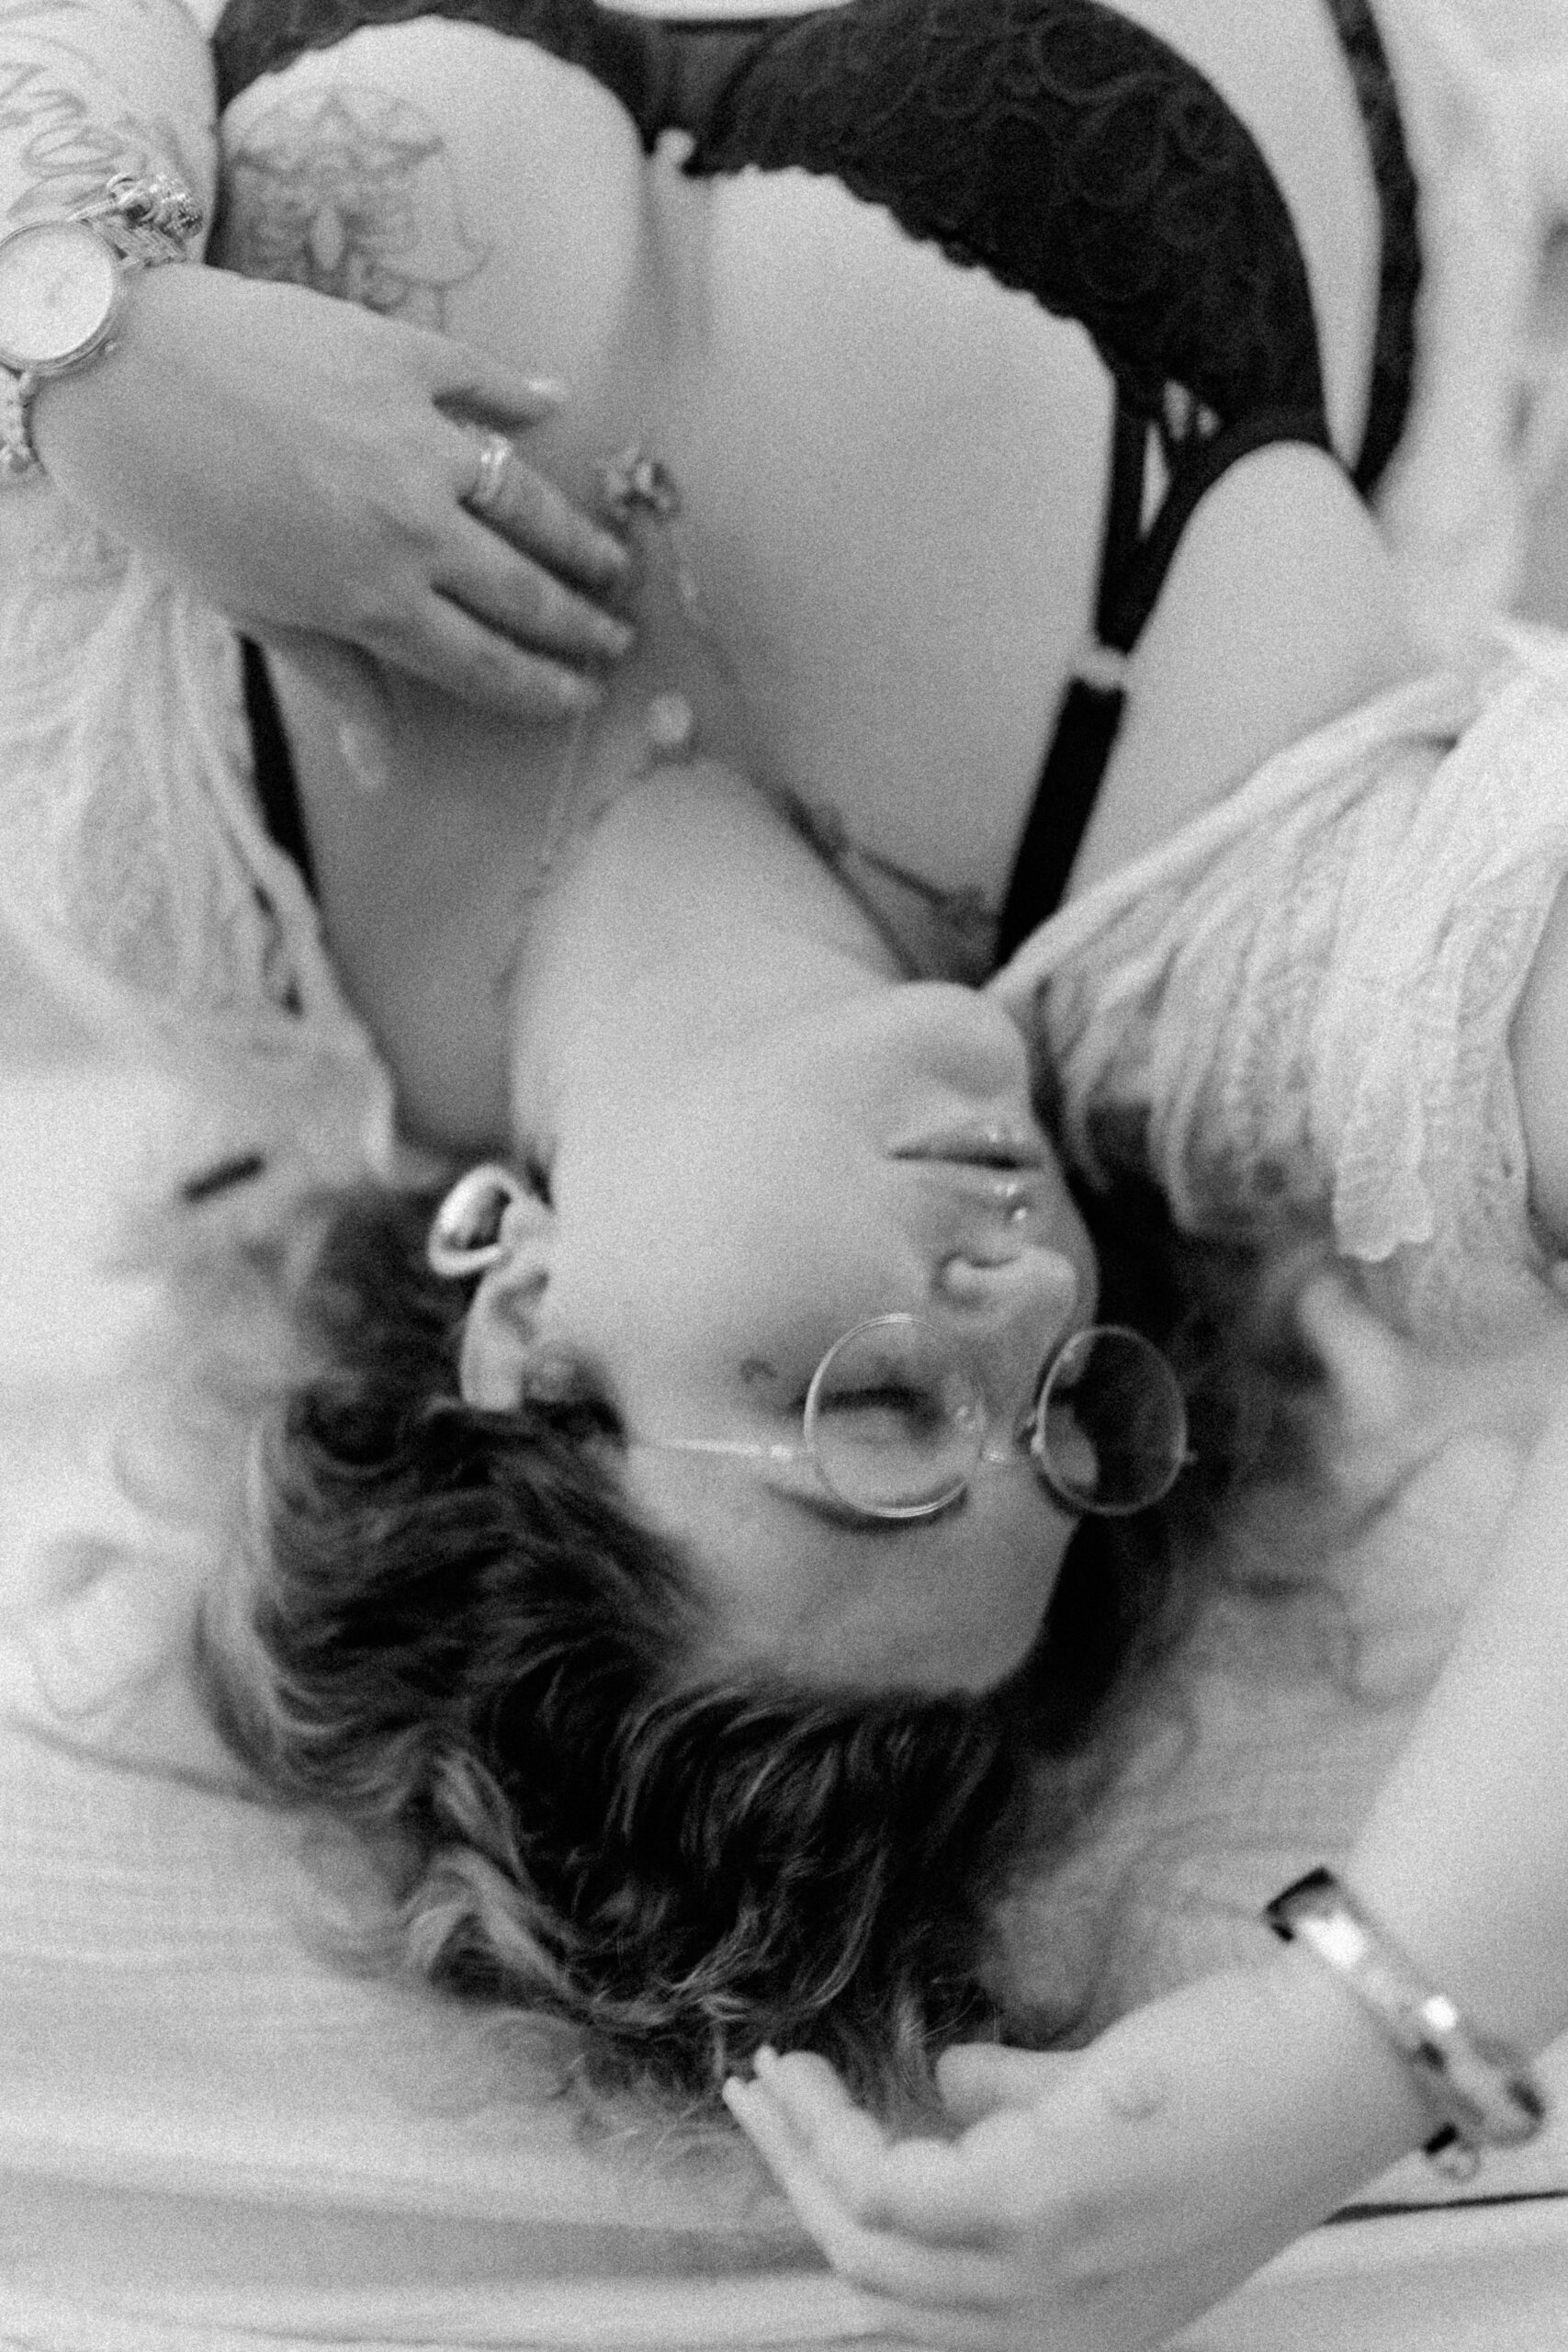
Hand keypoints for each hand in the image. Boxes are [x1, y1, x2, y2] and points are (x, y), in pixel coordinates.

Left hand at [32, 262, 634, 719]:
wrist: (119, 375)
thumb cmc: (174, 507)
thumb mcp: (254, 612)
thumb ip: (336, 679)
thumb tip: (381, 772)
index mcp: (373, 602)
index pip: (484, 661)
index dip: (542, 685)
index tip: (582, 695)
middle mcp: (411, 528)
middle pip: (522, 591)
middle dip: (580, 623)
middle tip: (619, 636)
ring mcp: (415, 439)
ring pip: (526, 500)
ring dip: (578, 536)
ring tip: (612, 558)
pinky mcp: (401, 358)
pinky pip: (483, 381)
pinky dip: (524, 395)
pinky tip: (556, 406)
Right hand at [726, 1957, 1425, 2350]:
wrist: (1338, 2061)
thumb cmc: (1248, 2083)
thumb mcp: (1117, 2123)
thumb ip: (1023, 2116)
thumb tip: (942, 2085)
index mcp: (1080, 2324)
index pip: (923, 2304)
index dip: (840, 2221)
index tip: (794, 2137)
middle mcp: (1056, 2326)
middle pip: (873, 2281)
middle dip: (793, 2182)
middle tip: (753, 2098)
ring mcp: (1047, 2275)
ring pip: (864, 2240)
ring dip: (798, 2149)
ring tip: (770, 2074)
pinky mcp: (1042, 2206)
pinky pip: (890, 2189)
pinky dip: (834, 2131)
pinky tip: (816, 2072)